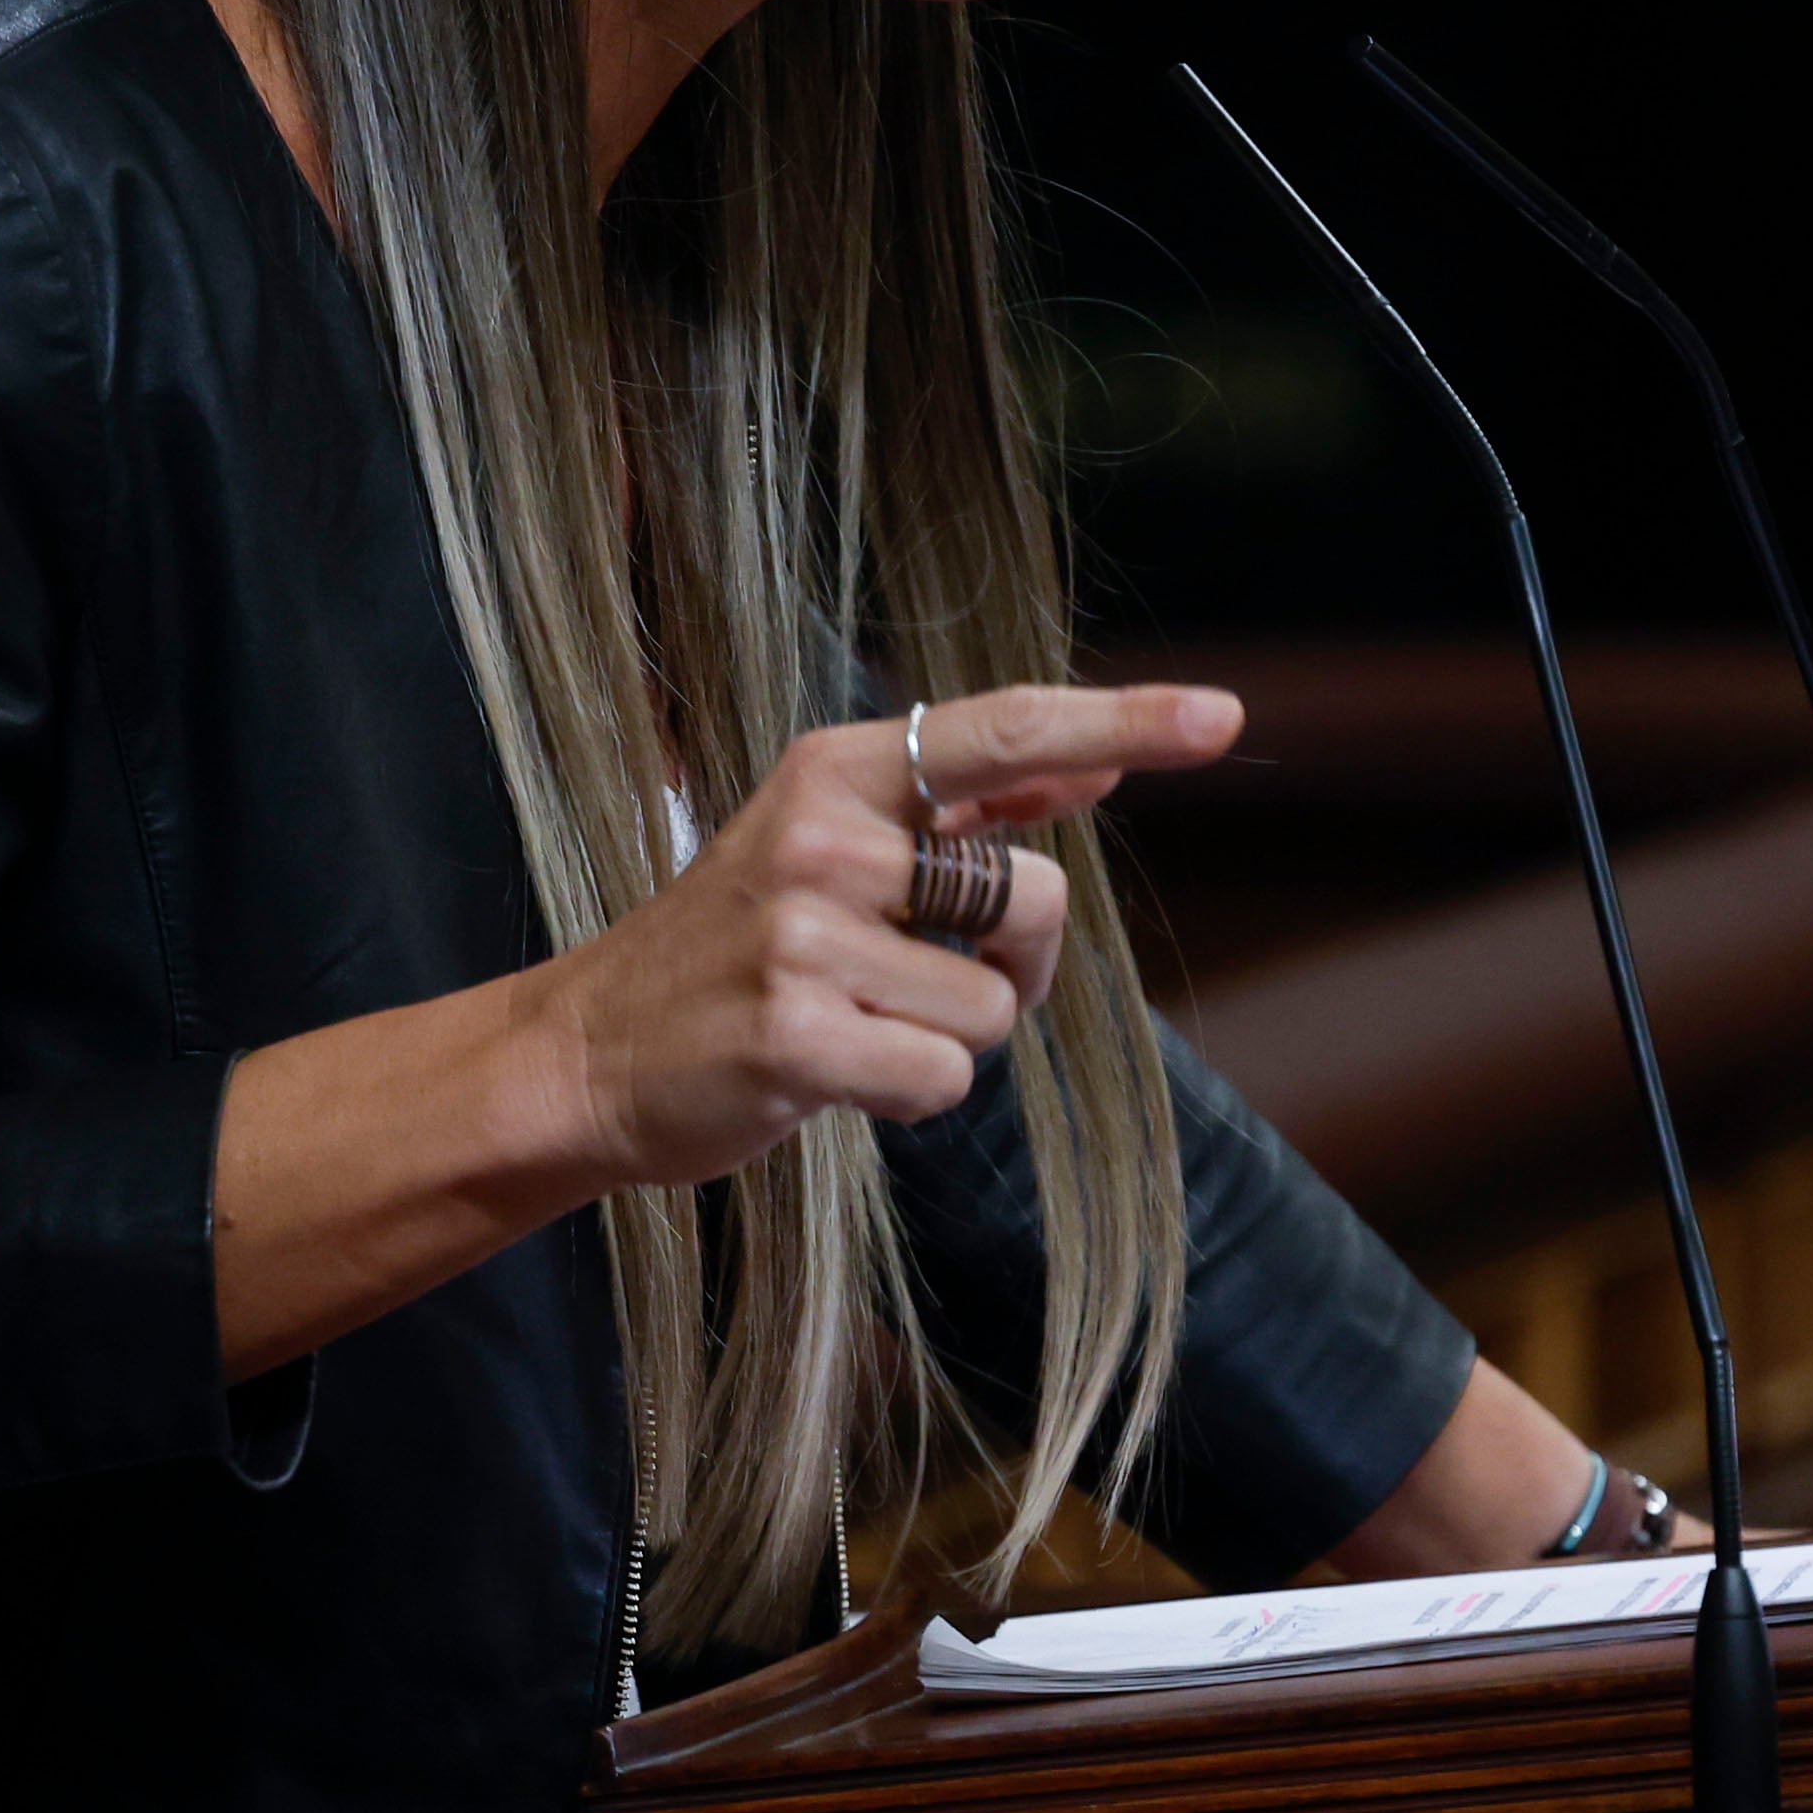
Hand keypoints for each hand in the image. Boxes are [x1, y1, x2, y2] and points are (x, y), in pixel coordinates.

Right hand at [523, 683, 1239, 1191]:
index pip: (1008, 729)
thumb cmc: (737, 949)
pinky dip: (907, 1094)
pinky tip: (830, 1075)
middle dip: (1015, 961)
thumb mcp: (836, 845)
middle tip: (919, 980)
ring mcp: (805, 937)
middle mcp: (824, 836)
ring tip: (851, 1025)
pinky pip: (943, 1076)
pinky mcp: (796, 1037)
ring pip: (994, 1006)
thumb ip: (965, 808)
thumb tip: (1096, 768)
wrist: (588, 1053)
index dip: (1126, 720)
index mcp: (839, 770)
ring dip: (944, 1037)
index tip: (1224, 718)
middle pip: (1034, 896)